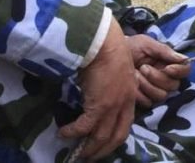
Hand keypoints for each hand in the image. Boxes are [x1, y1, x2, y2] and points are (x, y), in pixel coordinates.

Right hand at [59, 17, 137, 160]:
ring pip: (101, 137)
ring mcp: (112, 107)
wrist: (105, 44)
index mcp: (130, 98)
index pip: (125, 127)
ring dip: (88, 147)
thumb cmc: (109, 52)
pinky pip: (85, 126)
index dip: (114, 140)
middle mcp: (124, 106)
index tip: (103, 146)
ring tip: (77, 152)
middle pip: (115, 137)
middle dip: (102, 150)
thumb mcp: (117, 74)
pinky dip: (73, 132)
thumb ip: (112, 88)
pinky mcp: (99, 105)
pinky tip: (63, 133)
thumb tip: (97, 96)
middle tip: (88, 156)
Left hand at [126, 35, 190, 107]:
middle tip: (143, 67)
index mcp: (168, 63)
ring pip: (161, 95)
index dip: (179, 71)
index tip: (168, 68)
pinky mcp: (144, 99)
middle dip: (158, 77)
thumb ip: (164, 51)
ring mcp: (155, 90)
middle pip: (173, 85)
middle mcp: (165, 78)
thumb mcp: (146, 44)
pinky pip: (148, 102)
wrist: (110, 57)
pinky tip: (131, 84)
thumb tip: (184, 59)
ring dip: (147, 85)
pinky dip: (138, 93)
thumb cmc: (130, 47)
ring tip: (135, 74)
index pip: (185, 70)